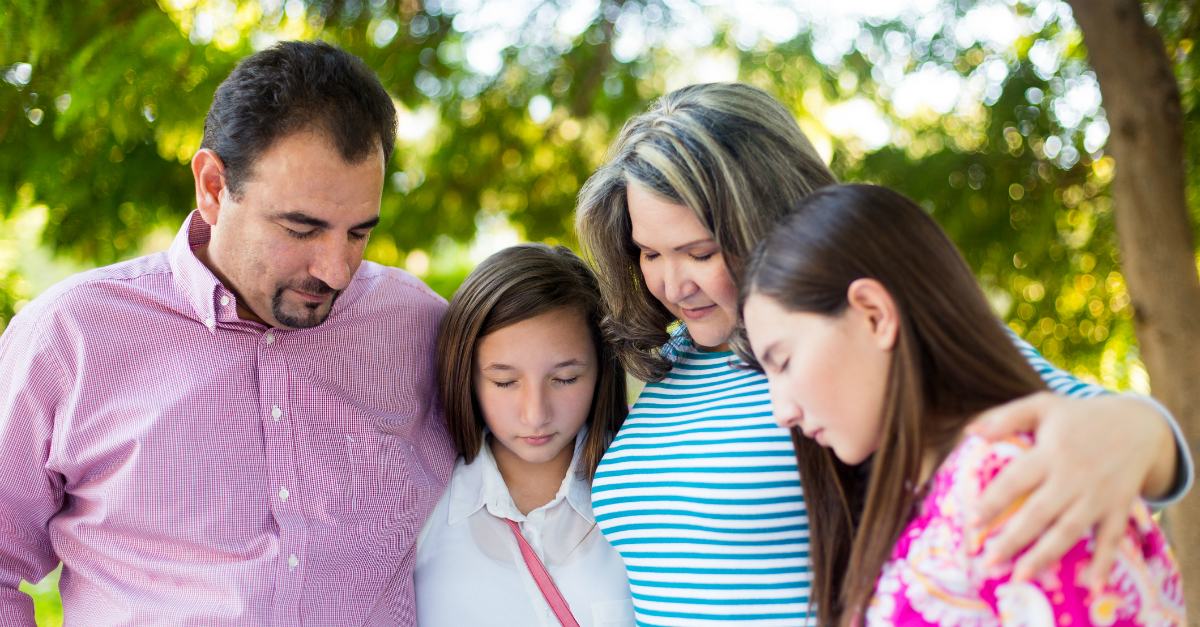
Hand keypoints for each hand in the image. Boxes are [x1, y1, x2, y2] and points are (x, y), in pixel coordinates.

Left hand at [965, 392, 1175, 590]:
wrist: (1138, 424)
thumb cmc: (1080, 416)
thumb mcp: (1043, 405)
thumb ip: (1006, 416)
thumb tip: (971, 430)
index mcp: (1050, 452)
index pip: (1015, 480)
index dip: (993, 501)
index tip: (972, 522)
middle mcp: (1072, 477)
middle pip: (1038, 512)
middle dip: (1013, 539)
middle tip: (988, 562)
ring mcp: (1097, 495)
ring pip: (1069, 530)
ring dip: (1045, 556)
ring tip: (1020, 577)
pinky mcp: (1118, 508)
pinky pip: (1110, 539)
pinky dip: (1103, 563)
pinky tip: (1090, 586)